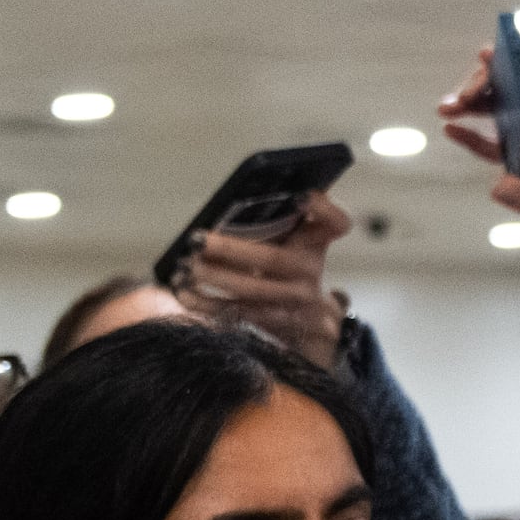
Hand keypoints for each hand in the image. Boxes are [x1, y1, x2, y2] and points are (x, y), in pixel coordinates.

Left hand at [176, 194, 350, 367]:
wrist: (307, 317)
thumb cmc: (287, 263)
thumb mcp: (290, 238)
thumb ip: (277, 219)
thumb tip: (233, 201)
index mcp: (317, 241)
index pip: (336, 223)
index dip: (324, 210)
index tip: (302, 198)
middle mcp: (311, 269)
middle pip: (275, 260)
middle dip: (231, 250)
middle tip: (196, 240)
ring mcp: (297, 300)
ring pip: (253, 290)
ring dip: (214, 278)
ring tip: (185, 266)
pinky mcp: (276, 322)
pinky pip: (238, 313)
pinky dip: (206, 304)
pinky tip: (183, 292)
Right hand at [443, 46, 519, 321]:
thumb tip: (498, 185)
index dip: (517, 67)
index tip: (488, 54)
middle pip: (519, 93)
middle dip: (487, 88)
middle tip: (457, 101)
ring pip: (503, 112)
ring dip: (474, 107)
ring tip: (445, 110)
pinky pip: (494, 142)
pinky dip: (473, 135)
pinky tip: (452, 130)